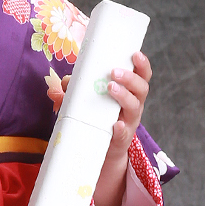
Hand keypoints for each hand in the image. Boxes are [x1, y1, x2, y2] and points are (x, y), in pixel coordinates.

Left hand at [87, 51, 150, 205]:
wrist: (100, 151)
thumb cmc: (96, 119)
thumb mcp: (86, 102)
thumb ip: (74, 91)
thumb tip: (62, 84)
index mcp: (130, 93)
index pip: (142, 75)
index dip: (142, 64)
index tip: (135, 54)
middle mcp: (134, 106)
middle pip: (141, 89)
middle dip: (130, 78)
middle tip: (114, 73)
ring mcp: (129, 123)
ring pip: (135, 107)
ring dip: (124, 96)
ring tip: (110, 89)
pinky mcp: (122, 139)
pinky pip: (124, 133)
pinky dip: (120, 128)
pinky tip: (115, 124)